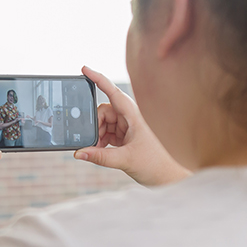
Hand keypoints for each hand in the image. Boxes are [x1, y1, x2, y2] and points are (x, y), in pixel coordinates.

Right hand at [74, 66, 189, 186]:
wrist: (168, 177)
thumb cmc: (155, 164)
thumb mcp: (124, 160)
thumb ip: (99, 157)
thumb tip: (78, 153)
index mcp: (134, 115)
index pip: (113, 92)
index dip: (98, 79)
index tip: (84, 69)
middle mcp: (130, 117)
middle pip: (104, 111)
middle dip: (95, 125)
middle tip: (92, 142)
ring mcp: (128, 126)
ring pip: (104, 123)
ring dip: (98, 135)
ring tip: (99, 150)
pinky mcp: (125, 136)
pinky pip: (107, 132)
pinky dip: (101, 141)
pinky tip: (101, 151)